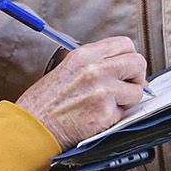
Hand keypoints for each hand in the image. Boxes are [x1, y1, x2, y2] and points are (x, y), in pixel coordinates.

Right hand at [15, 38, 147, 148]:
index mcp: (85, 55)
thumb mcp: (68, 69)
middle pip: (138, 62)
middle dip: (136, 76)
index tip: (126, 69)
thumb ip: (96, 64)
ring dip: (127, 100)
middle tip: (127, 87)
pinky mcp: (106, 113)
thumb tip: (124, 70)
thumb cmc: (45, 102)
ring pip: (137, 91)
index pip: (125, 44)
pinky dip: (115, 118)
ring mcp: (103, 91)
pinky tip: (97, 118)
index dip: (129, 57)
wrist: (32, 126)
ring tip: (107, 105)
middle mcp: (96, 69)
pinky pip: (125, 113)